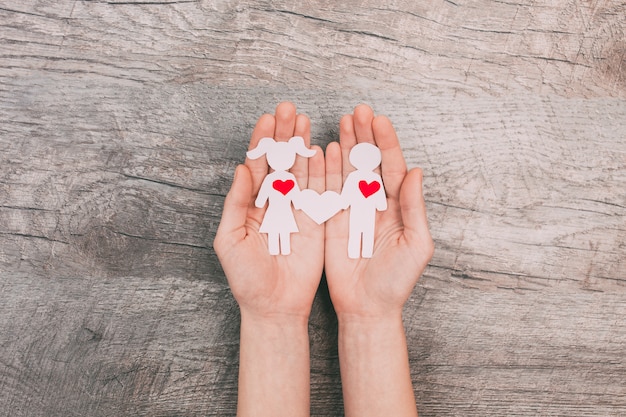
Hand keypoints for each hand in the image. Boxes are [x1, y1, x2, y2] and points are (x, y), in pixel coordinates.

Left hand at [213, 102, 324, 321]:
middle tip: (288, 109)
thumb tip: (241, 168)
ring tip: (304, 121)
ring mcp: (297, 210)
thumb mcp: (230, 239)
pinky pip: (320, 192)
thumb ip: (236, 203)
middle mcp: (275, 202)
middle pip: (281, 161)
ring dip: (303, 146)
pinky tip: (323, 150)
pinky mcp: (316, 221)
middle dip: (283, 135)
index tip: (267, 118)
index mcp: (252, 204)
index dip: (262, 142)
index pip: (257, 165)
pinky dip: (323, 171)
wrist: (274, 306)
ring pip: (301, 171)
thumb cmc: (246, 277)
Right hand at [324, 104, 433, 319]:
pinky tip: (324, 150)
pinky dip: (327, 170)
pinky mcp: (332, 220)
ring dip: (346, 146)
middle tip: (359, 111)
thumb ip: (415, 208)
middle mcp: (375, 203)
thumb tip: (417, 172)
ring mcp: (352, 209)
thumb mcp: (415, 244)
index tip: (379, 119)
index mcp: (398, 206)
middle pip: (369, 162)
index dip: (386, 143)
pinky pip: (329, 190)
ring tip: (342, 121)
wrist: (366, 306)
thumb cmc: (396, 281)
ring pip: (348, 170)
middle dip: (365, 136)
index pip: (393, 167)